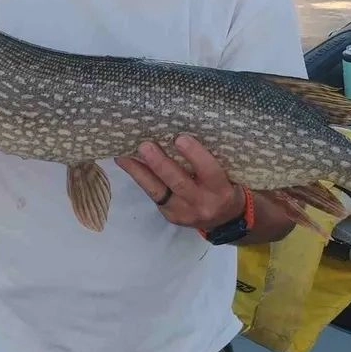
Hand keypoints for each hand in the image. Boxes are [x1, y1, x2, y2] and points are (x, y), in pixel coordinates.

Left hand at [116, 134, 245, 230]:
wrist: (226, 220)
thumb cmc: (225, 185)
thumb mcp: (227, 173)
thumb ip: (209, 157)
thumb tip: (180, 131)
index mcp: (221, 189)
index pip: (209, 170)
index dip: (194, 154)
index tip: (179, 138)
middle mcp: (202, 203)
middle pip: (179, 183)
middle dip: (159, 164)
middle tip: (144, 145)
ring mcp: (184, 212)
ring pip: (158, 192)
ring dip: (139, 172)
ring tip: (123, 156)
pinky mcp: (170, 216)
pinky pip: (153, 195)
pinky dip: (140, 178)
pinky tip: (127, 164)